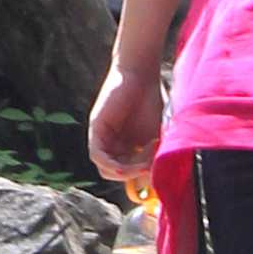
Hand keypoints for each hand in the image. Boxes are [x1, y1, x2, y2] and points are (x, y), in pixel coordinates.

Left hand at [87, 61, 162, 187]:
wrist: (142, 72)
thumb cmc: (151, 99)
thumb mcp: (156, 133)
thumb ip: (155, 156)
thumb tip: (155, 181)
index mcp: (126, 145)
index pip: (127, 173)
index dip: (139, 179)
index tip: (153, 178)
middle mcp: (112, 142)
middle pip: (116, 173)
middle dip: (133, 176)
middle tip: (149, 169)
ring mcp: (103, 136)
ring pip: (105, 168)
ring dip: (124, 173)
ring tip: (142, 167)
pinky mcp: (95, 128)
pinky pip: (97, 155)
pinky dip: (110, 165)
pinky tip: (125, 167)